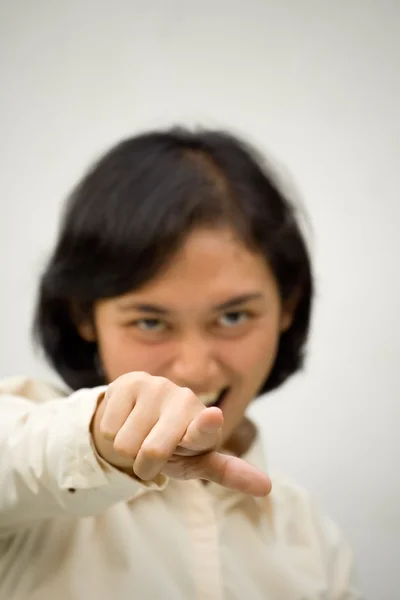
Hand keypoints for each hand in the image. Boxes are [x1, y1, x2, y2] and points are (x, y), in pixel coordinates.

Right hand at [91, 372, 270, 496]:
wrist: (138, 418)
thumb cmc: (173, 444)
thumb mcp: (197, 461)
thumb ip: (228, 472)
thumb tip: (266, 488)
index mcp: (205, 422)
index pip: (203, 430)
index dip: (205, 426)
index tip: (212, 418)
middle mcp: (183, 399)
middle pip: (152, 451)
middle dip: (146, 464)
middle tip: (151, 455)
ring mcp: (155, 387)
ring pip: (125, 443)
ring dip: (127, 449)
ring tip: (138, 436)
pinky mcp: (128, 382)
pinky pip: (108, 427)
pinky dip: (112, 434)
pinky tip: (124, 422)